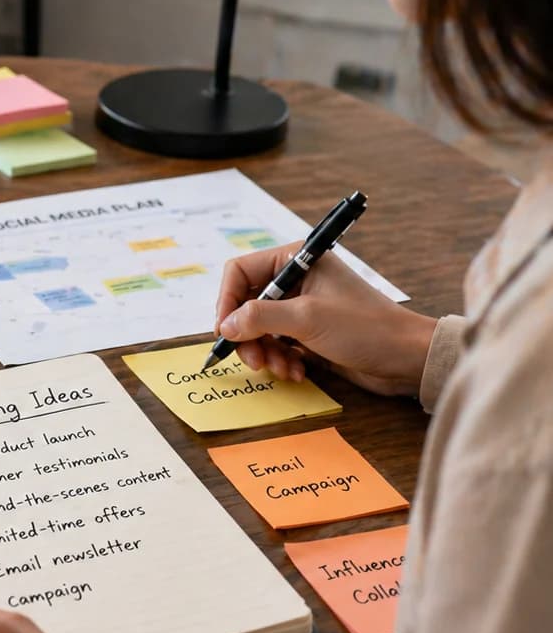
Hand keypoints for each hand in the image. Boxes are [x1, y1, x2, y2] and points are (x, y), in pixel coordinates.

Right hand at [215, 241, 437, 396]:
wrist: (407, 358)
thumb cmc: (365, 328)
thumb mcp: (307, 320)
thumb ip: (260, 318)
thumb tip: (225, 325)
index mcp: (296, 260)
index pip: (239, 272)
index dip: (227, 301)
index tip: (225, 331)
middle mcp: (295, 279)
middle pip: (245, 304)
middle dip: (247, 335)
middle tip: (255, 360)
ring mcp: (301, 306)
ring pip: (258, 328)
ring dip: (264, 352)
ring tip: (282, 369)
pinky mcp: (307, 331)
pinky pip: (275, 344)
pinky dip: (280, 360)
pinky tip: (297, 371)